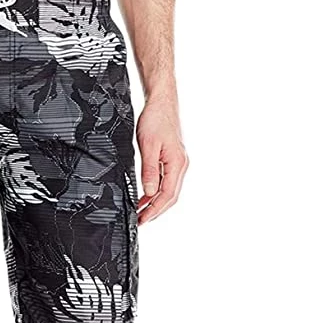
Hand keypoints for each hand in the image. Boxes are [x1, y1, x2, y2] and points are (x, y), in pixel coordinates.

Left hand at [136, 94, 188, 224]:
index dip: (154, 210)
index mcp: (177, 163)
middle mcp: (181, 165)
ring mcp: (178, 163)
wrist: (161, 102)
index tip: (142, 219)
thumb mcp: (148, 146)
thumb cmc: (156, 119)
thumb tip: (149, 193)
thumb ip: (150, 171)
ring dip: (155, 203)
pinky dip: (155, 191)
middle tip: (140, 221)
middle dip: (155, 211)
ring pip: (168, 190)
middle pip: (170, 197)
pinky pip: (165, 181)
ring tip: (140, 212)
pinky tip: (145, 196)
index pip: (167, 195)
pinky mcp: (172, 159)